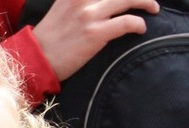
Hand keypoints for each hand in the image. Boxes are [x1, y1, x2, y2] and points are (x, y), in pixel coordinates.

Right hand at [33, 0, 160, 80]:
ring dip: (146, 2)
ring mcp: (89, 15)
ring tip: (153, 8)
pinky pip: (127, 22)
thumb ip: (78, 0)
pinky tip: (141, 28)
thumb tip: (100, 2)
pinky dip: (138, 24)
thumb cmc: (49, 38)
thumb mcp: (61, 8)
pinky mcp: (96, 33)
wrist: (35, 60)